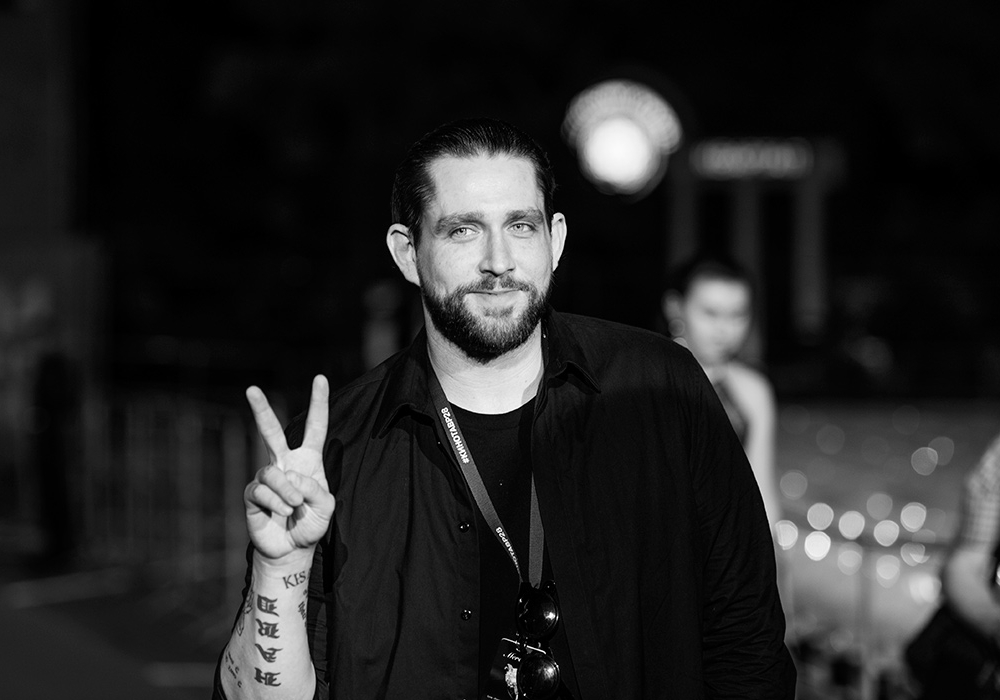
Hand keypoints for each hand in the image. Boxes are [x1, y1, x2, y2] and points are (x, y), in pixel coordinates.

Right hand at [243, 375, 334, 561]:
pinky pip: (263, 492)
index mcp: (308, 460)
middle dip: (261, 409)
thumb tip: (289, 476)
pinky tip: (281, 514)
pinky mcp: (252, 494)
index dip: (319, 403)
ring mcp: (266, 477)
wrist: (291, 549)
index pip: (315, 426)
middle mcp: (284, 463)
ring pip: (273, 473)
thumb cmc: (311, 523)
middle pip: (271, 431)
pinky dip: (276, 504)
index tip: (320, 378)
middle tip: (251, 388)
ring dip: (287, 492)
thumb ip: (314, 489)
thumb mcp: (325, 506)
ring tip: (294, 507)